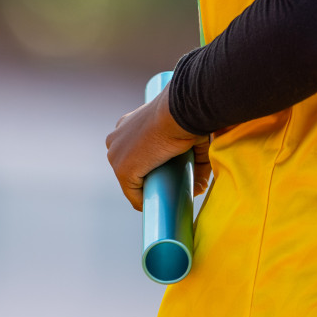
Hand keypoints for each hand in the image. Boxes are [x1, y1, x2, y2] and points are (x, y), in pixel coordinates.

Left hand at [105, 91, 210, 210]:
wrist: (180, 111)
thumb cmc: (186, 116)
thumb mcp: (189, 137)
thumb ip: (195, 161)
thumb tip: (200, 187)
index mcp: (127, 124)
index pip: (131, 150)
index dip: (147, 162)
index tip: (163, 171)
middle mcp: (116, 139)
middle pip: (129, 167)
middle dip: (145, 177)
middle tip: (169, 184)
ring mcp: (117, 155)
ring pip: (130, 181)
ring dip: (145, 189)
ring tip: (166, 195)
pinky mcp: (123, 170)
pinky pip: (134, 194)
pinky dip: (145, 202)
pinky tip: (159, 205)